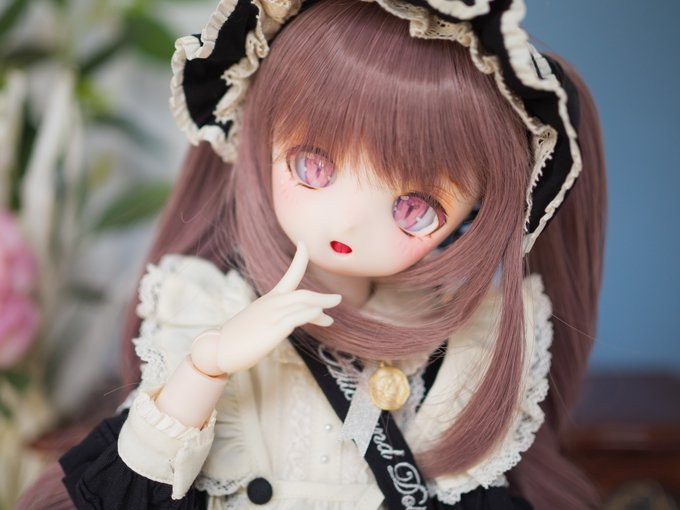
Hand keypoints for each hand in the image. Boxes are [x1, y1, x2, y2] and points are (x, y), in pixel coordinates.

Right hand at [191, 242, 340, 374]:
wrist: (215, 349)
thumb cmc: (236, 340)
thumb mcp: (258, 323)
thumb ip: (273, 320)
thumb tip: (285, 323)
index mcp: (269, 300)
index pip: (289, 275)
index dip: (300, 259)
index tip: (304, 244)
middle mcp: (272, 303)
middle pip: (303, 293)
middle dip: (322, 296)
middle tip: (337, 298)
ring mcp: (272, 315)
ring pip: (303, 303)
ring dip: (321, 305)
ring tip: (332, 316)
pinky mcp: (273, 328)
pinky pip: (297, 317)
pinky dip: (311, 313)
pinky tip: (321, 314)